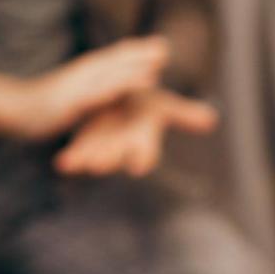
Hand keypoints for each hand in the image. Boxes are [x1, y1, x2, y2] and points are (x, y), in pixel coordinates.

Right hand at [0, 37, 169, 140]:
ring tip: (154, 66)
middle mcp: (83, 73)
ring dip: (130, 70)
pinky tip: (124, 91)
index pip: (114, 56)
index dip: (136, 50)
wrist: (11, 108)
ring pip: (108, 75)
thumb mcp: (70, 91)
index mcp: (86, 70)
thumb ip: (89, 85)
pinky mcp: (70, 103)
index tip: (161, 46)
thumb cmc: (43, 103)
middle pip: (115, 60)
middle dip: (139, 54)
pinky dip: (113, 90)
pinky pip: (95, 96)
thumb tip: (104, 87)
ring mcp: (76, 87)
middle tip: (164, 47)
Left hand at [54, 89, 219, 177]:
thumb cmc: (144, 107)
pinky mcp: (85, 146)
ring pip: (97, 157)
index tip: (137, 166)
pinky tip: (62, 163)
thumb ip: (184, 114)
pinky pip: (77, 155)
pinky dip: (71, 160)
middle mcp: (125, 147)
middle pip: (119, 155)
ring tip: (74, 164)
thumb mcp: (163, 107)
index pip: (146, 151)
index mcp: (144, 137)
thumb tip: (212, 119)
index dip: (142, 157)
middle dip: (110, 158)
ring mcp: (104, 149)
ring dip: (88, 161)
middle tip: (98, 164)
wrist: (119, 107)